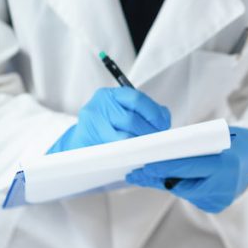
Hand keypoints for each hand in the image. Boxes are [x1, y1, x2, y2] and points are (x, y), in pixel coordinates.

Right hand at [48, 87, 170, 152]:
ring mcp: (92, 119)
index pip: (137, 99)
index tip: (163, 125)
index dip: (153, 113)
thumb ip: (147, 112)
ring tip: (148, 148)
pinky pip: (113, 147)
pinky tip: (134, 153)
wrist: (83, 139)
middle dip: (148, 132)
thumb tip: (164, 118)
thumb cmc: (109, 126)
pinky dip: (127, 151)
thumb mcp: (126, 113)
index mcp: (113, 94)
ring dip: (140, 143)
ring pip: (123, 135)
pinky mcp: (86, 136)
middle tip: (157, 141)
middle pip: (131, 119)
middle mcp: (100, 103)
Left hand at [126, 126, 247, 213]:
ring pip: (183, 191)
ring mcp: (220, 200)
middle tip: (136, 173)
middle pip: (182, 184)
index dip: (164, 167)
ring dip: (164, 182)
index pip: (189, 167)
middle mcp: (224, 187)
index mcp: (226, 166)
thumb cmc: (236, 141)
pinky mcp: (216, 206)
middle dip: (158, 177)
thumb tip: (162, 152)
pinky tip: (162, 180)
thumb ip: (193, 147)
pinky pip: (191, 196)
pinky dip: (178, 186)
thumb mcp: (217, 137)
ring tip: (144, 175)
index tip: (145, 165)